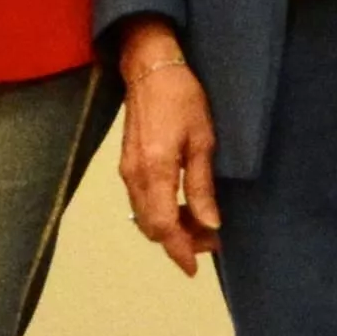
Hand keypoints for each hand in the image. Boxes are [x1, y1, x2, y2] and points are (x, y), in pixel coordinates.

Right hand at [112, 28, 219, 276]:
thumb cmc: (183, 98)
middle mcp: (135, 177)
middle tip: (209, 242)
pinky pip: (141, 202)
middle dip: (179, 242)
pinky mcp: (126, 165)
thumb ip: (201, 185)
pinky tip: (181, 208)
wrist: (150, 68)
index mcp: (155, 171)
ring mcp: (127, 171)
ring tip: (199, 226)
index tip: (196, 267)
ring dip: (170, 229)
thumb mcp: (203, 140)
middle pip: (151, 227)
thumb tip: (210, 224)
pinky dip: (160, 214)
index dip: (180, 250)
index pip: (164, 226)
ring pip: (144, 217)